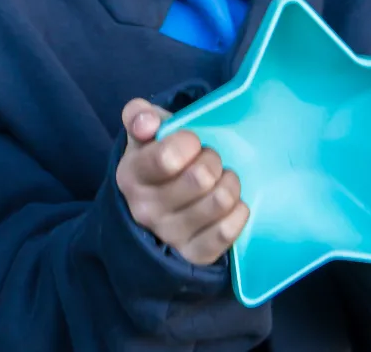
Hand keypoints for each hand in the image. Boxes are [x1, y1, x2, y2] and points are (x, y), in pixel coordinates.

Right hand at [116, 99, 248, 265]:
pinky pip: (227, 232)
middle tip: (210, 159)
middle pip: (201, 177)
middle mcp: (145, 210)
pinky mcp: (194, 255)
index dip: (189, 142)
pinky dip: (238, 212)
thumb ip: (140, 116)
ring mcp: (170, 236)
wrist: (158, 204)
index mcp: (131, 175)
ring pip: (220, 201)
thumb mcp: (146, 133)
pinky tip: (232, 203)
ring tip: (222, 178)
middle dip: (213, 160)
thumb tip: (146, 122)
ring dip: (229, 183)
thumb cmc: (159, 159)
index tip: (193, 140)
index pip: (167, 157)